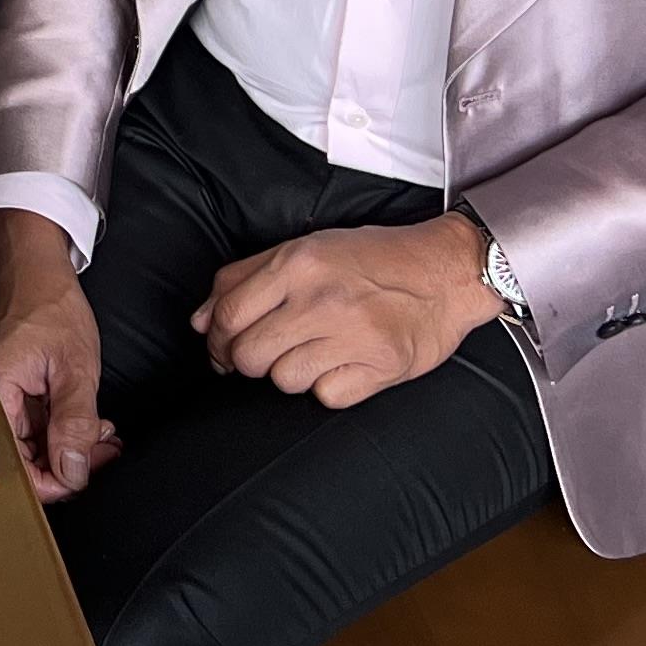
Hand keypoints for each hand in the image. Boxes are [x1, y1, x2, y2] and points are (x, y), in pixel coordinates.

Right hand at [0, 210, 116, 499]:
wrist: (31, 265)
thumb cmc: (47, 302)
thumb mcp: (75, 367)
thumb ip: (74, 424)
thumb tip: (73, 473)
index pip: (16, 466)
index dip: (54, 480)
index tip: (86, 472)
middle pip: (23, 458)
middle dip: (68, 461)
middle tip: (104, 449)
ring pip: (29, 443)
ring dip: (68, 444)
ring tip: (101, 432)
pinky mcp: (5, 390)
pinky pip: (29, 422)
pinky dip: (58, 425)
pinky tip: (85, 418)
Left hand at [193, 219, 498, 408]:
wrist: (446, 271)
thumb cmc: (372, 259)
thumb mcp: (305, 248)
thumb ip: (244, 278)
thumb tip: (199, 320)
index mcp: (297, 264)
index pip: (227, 315)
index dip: (215, 337)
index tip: (221, 345)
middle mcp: (322, 299)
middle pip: (248, 355)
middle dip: (245, 361)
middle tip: (262, 354)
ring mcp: (353, 334)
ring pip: (283, 380)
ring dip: (288, 373)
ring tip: (309, 353)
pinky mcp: (381, 366)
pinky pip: (326, 397)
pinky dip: (327, 387)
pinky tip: (341, 364)